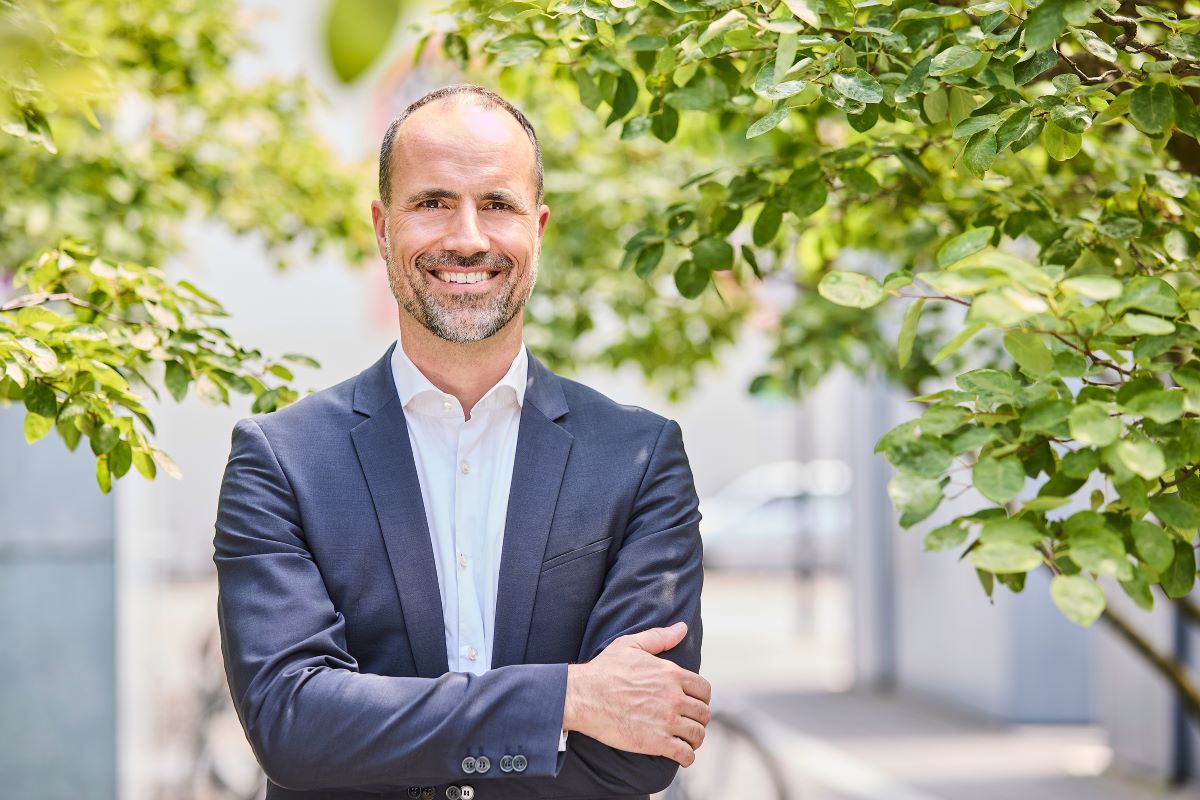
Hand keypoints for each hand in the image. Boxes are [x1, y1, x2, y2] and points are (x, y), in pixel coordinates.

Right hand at [562, 621, 711, 766]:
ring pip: (697, 734)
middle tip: (690, 724)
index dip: (702, 699)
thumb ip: (660, 637)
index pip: (703, 689)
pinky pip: (684, 754)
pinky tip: (681, 755)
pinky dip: (686, 757)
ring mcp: (666, 720)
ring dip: (695, 740)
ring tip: (687, 741)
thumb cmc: (603, 670)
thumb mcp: (631, 645)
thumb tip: (682, 628)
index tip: (694, 704)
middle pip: (703, 713)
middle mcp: (673, 697)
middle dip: (699, 720)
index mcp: (671, 674)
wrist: (582, 696)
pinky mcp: (656, 742)